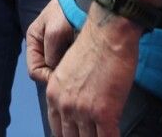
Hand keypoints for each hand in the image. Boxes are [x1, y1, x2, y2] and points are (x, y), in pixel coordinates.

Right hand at [25, 0, 75, 84]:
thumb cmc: (68, 10)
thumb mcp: (56, 33)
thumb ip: (53, 55)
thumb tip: (58, 74)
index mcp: (34, 41)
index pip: (35, 71)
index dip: (48, 78)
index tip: (64, 79)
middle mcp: (44, 46)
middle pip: (48, 72)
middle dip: (60, 76)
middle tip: (76, 75)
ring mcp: (57, 46)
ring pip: (60, 69)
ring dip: (69, 71)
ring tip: (83, 67)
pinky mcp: (70, 46)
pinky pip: (70, 63)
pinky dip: (77, 65)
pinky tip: (87, 62)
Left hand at [44, 7, 141, 136]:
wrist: (107, 35)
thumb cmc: (93, 47)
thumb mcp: (68, 71)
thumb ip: (69, 92)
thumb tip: (80, 108)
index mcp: (53, 94)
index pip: (57, 128)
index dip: (67, 136)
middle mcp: (64, 105)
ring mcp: (83, 111)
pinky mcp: (104, 113)